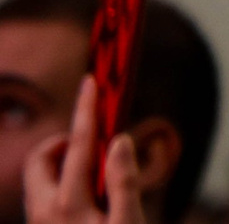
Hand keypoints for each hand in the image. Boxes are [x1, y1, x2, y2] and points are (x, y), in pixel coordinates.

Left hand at [24, 79, 142, 223]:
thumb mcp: (128, 222)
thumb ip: (124, 181)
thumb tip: (120, 140)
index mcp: (68, 203)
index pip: (78, 144)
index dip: (86, 109)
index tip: (90, 81)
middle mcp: (43, 210)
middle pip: (39, 157)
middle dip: (62, 141)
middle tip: (92, 144)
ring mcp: (37, 222)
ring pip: (36, 177)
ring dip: (60, 163)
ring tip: (95, 173)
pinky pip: (40, 195)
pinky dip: (59, 182)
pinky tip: (86, 197)